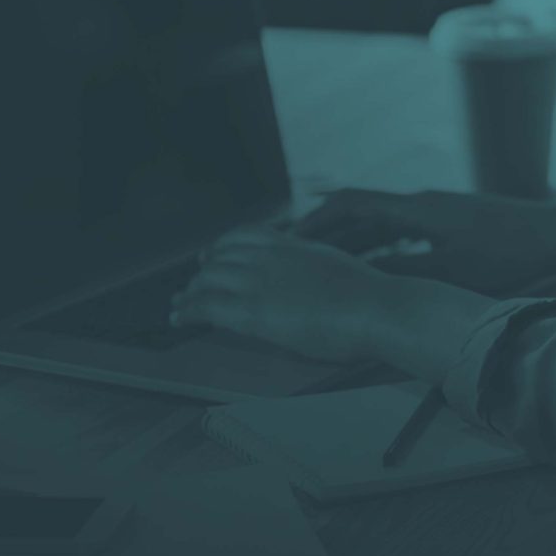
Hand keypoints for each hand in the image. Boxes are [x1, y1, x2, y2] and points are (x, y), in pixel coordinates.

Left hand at [169, 226, 400, 364]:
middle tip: (189, 286)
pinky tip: (179, 319)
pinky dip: (187, 311)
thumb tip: (307, 276)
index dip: (221, 246)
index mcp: (291, 246)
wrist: (376, 307)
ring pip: (208, 280)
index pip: (244, 236)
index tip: (211, 255)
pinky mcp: (254, 311)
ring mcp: (260, 282)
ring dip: (189, 294)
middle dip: (201, 273)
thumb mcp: (334, 265)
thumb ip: (310, 266)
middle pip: (220, 257)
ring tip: (178, 306)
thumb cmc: (369, 295)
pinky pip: (207, 307)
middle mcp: (270, 257)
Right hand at [293, 187, 555, 295]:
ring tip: (326, 262)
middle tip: (295, 253)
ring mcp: (439, 211)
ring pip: (384, 223)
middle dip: (328, 232)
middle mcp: (423, 202)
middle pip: (363, 212)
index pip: (352, 204)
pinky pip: (405, 230)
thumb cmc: (509, 254)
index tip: (288, 238)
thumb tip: (358, 277)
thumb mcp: (451, 271)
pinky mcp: (454, 222)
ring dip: (355, 240)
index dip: (317, 219)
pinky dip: (383, 245)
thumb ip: (403, 273)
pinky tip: (377, 265)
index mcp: (417, 208)